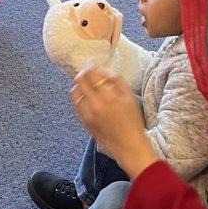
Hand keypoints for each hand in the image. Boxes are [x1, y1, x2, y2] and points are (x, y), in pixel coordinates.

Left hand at [71, 65, 156, 179]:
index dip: (88, 66)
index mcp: (107, 97)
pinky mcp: (84, 122)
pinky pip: (76, 105)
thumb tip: (103, 71)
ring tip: (85, 83)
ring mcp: (87, 115)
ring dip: (78, 85)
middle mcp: (94, 105)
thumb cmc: (132, 121)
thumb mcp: (130, 97)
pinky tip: (85, 96)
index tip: (90, 62)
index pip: (90, 75)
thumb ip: (116, 80)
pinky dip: (78, 97)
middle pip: (79, 81)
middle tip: (87, 70)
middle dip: (82, 73)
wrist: (129, 146)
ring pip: (75, 93)